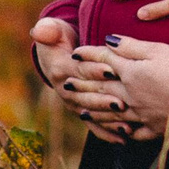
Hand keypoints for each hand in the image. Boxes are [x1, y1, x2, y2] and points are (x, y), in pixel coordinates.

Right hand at [33, 19, 134, 140]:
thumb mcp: (52, 30)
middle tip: (121, 103)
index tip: (111, 70)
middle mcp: (65, 90)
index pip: (79, 71)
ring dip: (108, 120)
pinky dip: (108, 133)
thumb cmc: (57, 37)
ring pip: (92, 114)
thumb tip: (42, 31)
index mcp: (60, 70)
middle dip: (103, 100)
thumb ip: (48, 30)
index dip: (94, 71)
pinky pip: (94, 125)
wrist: (55, 53)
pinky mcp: (82, 111)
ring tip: (126, 125)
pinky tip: (124, 139)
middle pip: (86, 96)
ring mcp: (74, 103)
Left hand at [65, 37, 168, 136]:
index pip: (103, 61)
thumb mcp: (157, 50)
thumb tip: (109, 41)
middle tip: (66, 85)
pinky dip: (122, 133)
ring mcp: (141, 115)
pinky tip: (117, 133)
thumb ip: (131, 47)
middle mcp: (130, 96)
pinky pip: (133, 133)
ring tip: (81, 111)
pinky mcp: (154, 129)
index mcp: (130, 74)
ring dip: (94, 112)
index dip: (88, 55)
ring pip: (111, 114)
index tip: (75, 53)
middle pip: (101, 90)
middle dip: (82, 86)